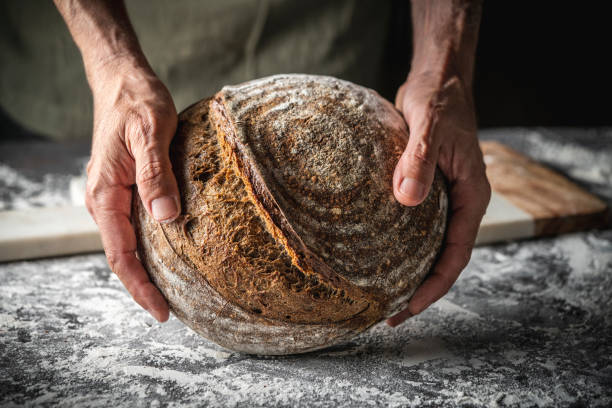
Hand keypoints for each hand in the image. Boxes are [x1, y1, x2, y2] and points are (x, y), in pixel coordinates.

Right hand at [85, 59, 179, 321]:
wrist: (122, 81)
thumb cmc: (136, 103)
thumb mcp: (150, 134)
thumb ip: (156, 176)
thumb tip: (167, 219)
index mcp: (105, 194)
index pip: (120, 254)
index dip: (140, 286)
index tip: (162, 312)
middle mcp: (104, 200)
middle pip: (121, 256)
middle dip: (144, 286)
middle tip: (173, 311)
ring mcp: (113, 195)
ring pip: (127, 243)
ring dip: (147, 269)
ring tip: (174, 291)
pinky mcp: (124, 188)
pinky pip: (133, 225)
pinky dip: (149, 246)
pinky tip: (170, 252)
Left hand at [387, 70, 490, 326]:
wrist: (438, 82)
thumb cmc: (440, 101)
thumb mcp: (430, 127)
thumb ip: (419, 160)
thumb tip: (406, 200)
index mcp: (470, 196)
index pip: (456, 254)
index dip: (434, 285)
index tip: (408, 307)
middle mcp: (459, 203)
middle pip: (443, 258)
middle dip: (419, 289)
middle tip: (388, 314)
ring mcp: (442, 198)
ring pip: (429, 245)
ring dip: (409, 271)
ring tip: (380, 294)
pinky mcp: (424, 189)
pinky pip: (415, 226)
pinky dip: (400, 245)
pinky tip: (376, 255)